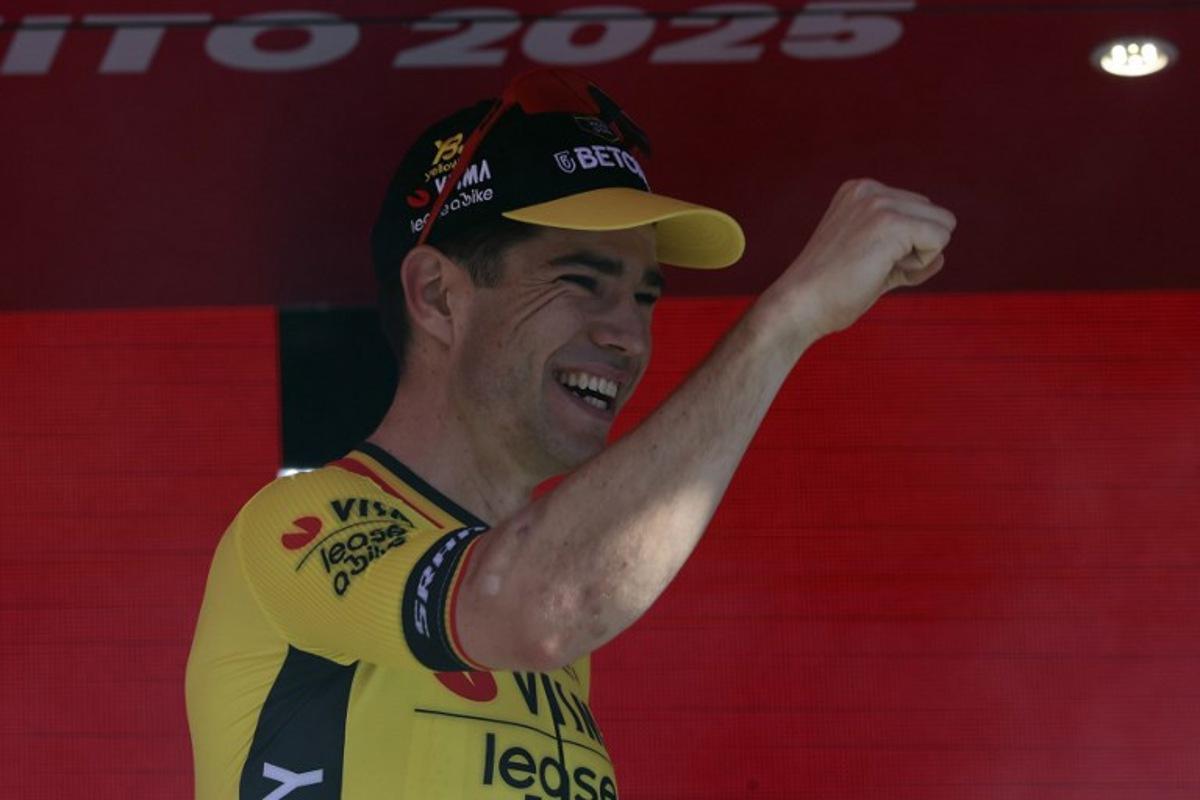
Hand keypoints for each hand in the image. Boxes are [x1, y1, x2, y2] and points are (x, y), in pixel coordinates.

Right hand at [769, 178, 956, 338]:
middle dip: (917, 248)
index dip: (906, 246)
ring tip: (875, 268)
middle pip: (936, 215)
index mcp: (860, 192)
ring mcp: (879, 203)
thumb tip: (941, 258)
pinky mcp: (890, 222)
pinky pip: (940, 239)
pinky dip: (921, 265)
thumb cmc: (829, 291)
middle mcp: (870, 190)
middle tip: (872, 268)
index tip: (868, 261)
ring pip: (943, 225)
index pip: (918, 211)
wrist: (799, 305)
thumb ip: (901, 252)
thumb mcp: (866, 258)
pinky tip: (882, 270)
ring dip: (919, 256)